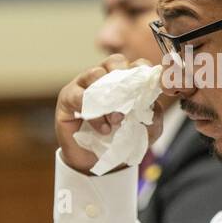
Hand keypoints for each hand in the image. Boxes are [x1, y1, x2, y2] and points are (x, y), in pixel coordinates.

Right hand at [54, 54, 164, 174]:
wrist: (92, 161)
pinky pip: (79, 96)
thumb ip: (153, 117)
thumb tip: (154, 104)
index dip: (141, 70)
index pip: (134, 64)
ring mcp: (83, 85)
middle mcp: (103, 78)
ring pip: (95, 74)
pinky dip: (94, 114)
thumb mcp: (145, 132)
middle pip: (114, 61)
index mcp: (123, 81)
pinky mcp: (67, 97)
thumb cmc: (118, 140)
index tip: (148, 85)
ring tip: (117, 120)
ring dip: (109, 98)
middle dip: (125, 80)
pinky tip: (104, 129)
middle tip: (130, 103)